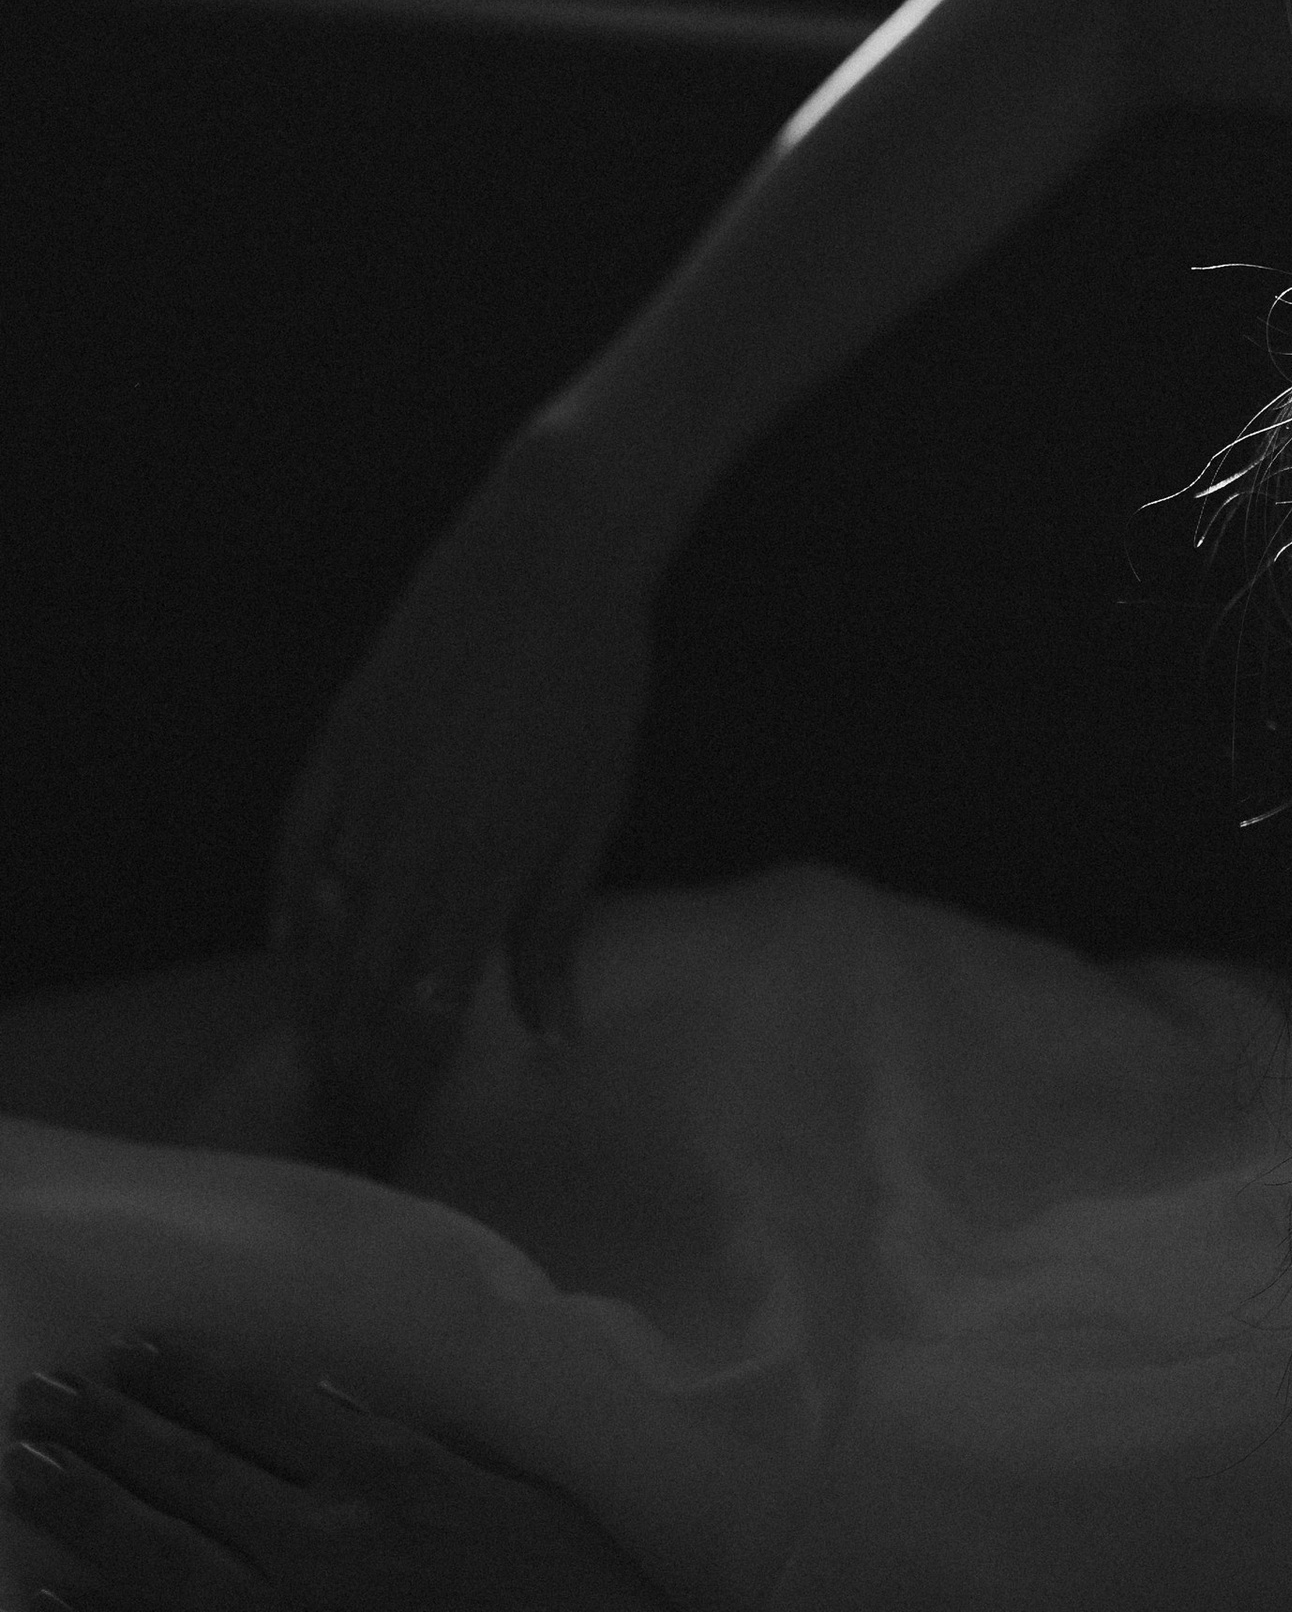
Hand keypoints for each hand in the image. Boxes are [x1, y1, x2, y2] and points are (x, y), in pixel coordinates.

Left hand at [4, 1341, 671, 1610]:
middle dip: (112, 1429)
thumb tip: (334, 1400)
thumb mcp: (502, 1487)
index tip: (131, 1347)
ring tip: (27, 1462)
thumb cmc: (564, 1580)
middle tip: (41, 1396)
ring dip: (87, 1504)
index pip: (261, 1405)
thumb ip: (415, 1446)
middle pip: (192, 1473)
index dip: (188, 1374)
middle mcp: (326, 1538)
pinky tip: (48, 1596)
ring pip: (162, 1554)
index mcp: (389, 1472)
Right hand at [268, 422, 657, 1172]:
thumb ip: (555, 924)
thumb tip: (550, 1032)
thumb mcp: (593, 809)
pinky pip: (296, 842)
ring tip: (316, 1059)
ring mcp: (365, 790)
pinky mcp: (341, 736)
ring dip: (317, 998)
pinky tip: (286, 945)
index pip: (425, 1017)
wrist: (554, 553)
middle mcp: (409, 846)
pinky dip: (285, 902)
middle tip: (344, 1126)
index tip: (393, 1146)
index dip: (404, 1088)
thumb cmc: (598, 681)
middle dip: (354, 1066)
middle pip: (364, 988)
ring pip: (320, 925)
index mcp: (482, 874)